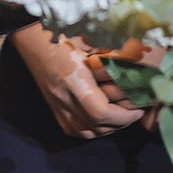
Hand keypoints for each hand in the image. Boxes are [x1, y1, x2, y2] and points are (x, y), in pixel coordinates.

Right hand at [10, 26, 163, 140]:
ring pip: (89, 133)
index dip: (124, 116)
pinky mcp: (55, 112)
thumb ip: (111, 63)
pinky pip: (77, 132)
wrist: (35, 45)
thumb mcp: (90, 48)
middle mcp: (63, 98)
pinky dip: (93, 130)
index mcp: (73, 80)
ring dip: (109, 129)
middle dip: (121, 123)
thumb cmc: (64, 40)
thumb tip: (137, 70)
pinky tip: (102, 121)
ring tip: (122, 117)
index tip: (138, 109)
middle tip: (135, 112)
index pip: (101, 113)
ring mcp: (57, 107)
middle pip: (98, 126)